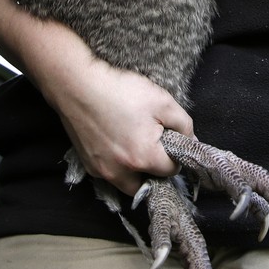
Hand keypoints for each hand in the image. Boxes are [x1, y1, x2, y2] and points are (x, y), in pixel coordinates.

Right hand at [45, 57, 194, 196]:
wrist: (77, 85)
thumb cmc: (120, 91)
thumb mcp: (162, 101)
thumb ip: (184, 125)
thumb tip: (191, 141)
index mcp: (144, 158)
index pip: (171, 170)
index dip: (176, 154)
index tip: (170, 139)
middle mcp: (121, 172)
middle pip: (149, 184)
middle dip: (155, 169)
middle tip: (154, 145)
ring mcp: (100, 171)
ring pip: (127, 183)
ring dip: (135, 171)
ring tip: (135, 145)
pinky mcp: (87, 164)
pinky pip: (109, 174)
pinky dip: (117, 165)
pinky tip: (116, 142)